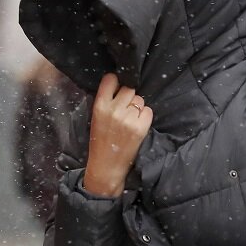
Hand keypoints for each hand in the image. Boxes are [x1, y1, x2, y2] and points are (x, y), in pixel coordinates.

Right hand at [83, 74, 152, 196]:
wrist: (106, 165)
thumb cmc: (100, 141)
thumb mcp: (97, 118)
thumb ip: (107, 101)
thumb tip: (121, 85)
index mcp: (99, 106)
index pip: (110, 79)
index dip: (116, 82)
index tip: (117, 88)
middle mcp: (114, 109)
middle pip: (129, 89)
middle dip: (129, 97)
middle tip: (125, 109)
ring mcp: (128, 118)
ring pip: (140, 99)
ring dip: (138, 107)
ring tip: (130, 119)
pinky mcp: (140, 127)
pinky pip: (148, 111)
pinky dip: (145, 116)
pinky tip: (138, 125)